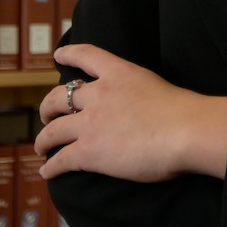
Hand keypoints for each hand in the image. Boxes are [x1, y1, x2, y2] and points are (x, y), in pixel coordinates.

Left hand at [36, 44, 226, 182]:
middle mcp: (99, 95)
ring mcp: (91, 123)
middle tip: (47, 115)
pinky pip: (61, 159)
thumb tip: (139, 110)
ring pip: (53, 130)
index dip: (69, 54)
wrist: (185, 130)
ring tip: (41, 146)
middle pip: (59, 97)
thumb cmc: (183, 112)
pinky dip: (51, 166)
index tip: (58, 54)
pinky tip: (47, 172)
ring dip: (43, 139)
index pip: (87, 56)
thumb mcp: (155, 87)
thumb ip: (138, 93)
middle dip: (48, 107)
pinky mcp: (89, 151)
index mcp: (119, 73)